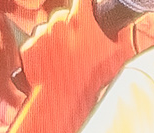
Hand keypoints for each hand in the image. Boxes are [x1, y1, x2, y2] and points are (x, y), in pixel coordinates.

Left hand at [0, 0, 131, 132]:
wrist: (61, 102)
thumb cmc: (92, 80)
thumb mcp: (119, 55)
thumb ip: (124, 34)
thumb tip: (126, 23)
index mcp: (81, 21)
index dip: (86, 5)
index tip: (88, 10)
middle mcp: (59, 24)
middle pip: (63, 15)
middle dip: (69, 26)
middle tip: (77, 45)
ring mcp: (41, 37)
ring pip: (47, 29)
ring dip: (54, 38)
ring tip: (63, 58)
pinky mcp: (27, 50)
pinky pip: (35, 43)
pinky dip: (41, 51)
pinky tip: (51, 64)